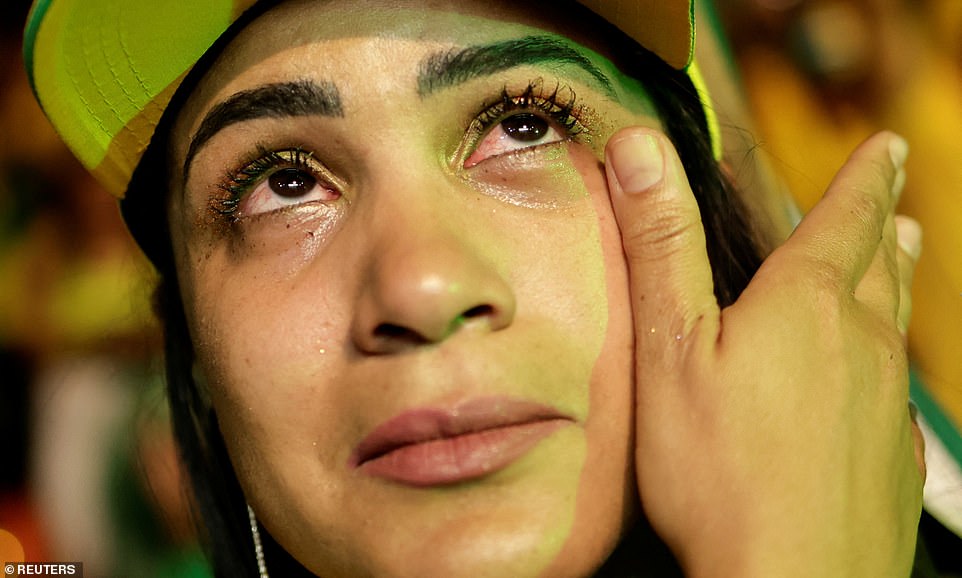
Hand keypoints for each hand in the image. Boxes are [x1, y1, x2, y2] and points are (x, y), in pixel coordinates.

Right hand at [604, 129, 924, 576]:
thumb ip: (661, 245)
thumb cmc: (719, 471)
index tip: (886, 144)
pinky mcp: (894, 458)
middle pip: (880, 266)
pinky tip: (881, 380)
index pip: (844, 219)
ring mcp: (886, 404)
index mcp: (807, 305)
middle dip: (881, 224)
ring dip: (896, 279)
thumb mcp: (671, 347)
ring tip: (904, 251)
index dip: (863, 177)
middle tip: (895, 196)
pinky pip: (896, 390)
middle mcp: (863, 343)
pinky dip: (888, 360)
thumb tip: (641, 147)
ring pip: (896, 323)